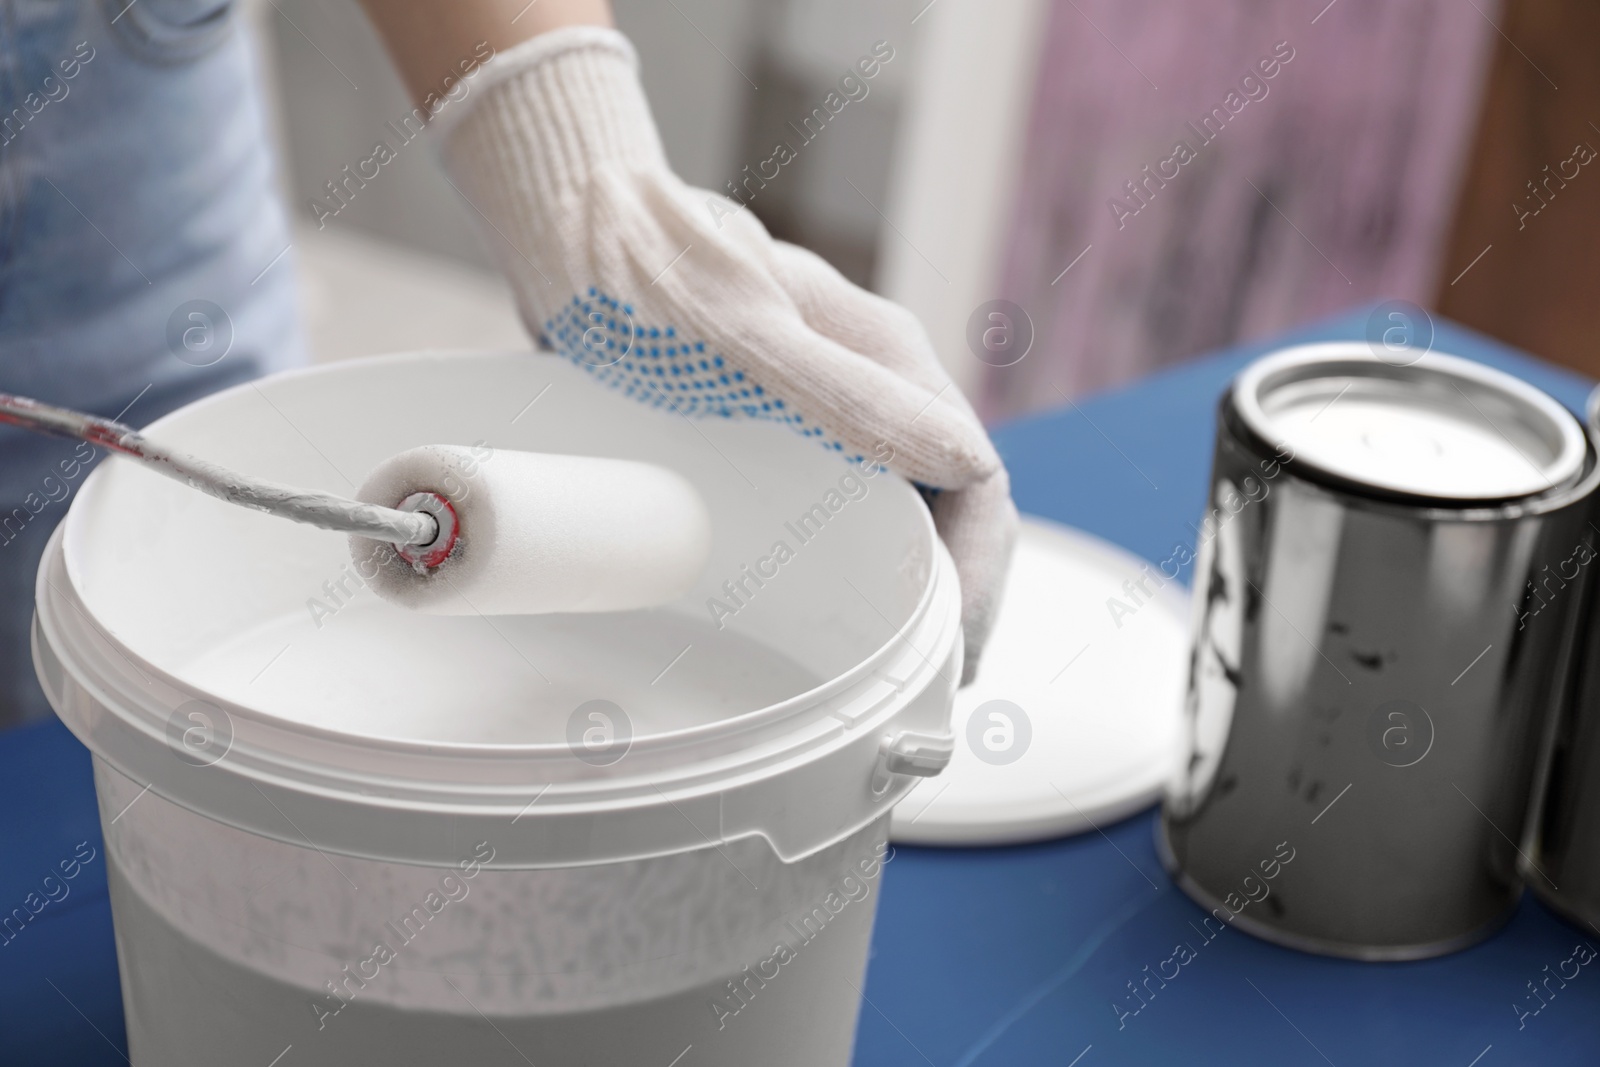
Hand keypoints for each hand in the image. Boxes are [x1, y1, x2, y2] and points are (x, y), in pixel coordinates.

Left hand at [439, 27, 1016, 680]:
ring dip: (901, 596)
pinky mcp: (777, 433)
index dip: (978, 576)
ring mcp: (826, 411)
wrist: (568, 234)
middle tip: (924, 691)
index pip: (976, 485)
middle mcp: (872, 389)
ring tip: (885, 677)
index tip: (949, 651)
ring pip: (896, 517)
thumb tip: (966, 466)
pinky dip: (844, 572)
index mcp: (889, 361)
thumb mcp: (745, 339)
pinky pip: (836, 514)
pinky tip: (818, 618)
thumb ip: (850, 394)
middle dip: (948, 606)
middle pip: (946, 512)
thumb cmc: (645, 273)